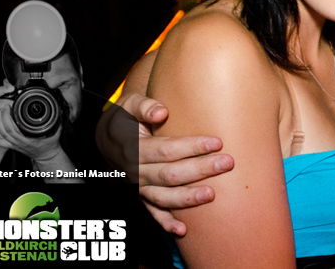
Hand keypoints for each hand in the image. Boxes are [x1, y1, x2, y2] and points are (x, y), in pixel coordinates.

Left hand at [0, 80, 61, 158]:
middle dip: (2, 117)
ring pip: (1, 134)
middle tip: (4, 107)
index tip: (10, 106)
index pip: (14, 128)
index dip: (9, 117)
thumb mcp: (56, 132)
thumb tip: (59, 110)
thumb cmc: (50, 145)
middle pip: (5, 130)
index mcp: (28, 139)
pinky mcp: (12, 146)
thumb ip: (57, 121)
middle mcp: (19, 142)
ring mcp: (14, 145)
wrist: (46, 156)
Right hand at [96, 92, 233, 234]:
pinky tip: (183, 230)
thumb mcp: (128, 105)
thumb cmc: (124, 119)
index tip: (217, 142)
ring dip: (188, 198)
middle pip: (170, 174)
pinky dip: (166, 223)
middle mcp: (135, 170)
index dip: (192, 147)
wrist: (107, 138)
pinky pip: (153, 213)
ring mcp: (138, 186)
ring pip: (163, 197)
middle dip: (200, 169)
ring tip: (212, 195)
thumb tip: (161, 112)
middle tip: (227, 163)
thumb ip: (143, 106)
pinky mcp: (141, 196)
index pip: (166, 150)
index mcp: (133, 148)